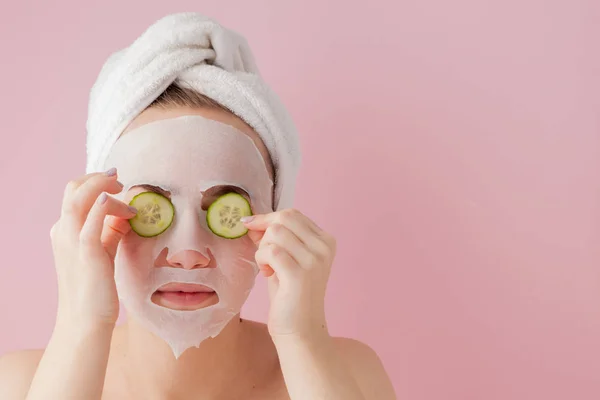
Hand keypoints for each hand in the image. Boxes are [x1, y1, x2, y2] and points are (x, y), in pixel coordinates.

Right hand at [50, 168, 135, 329]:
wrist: (85, 319)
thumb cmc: (95, 286)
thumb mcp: (102, 251)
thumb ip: (110, 231)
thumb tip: (124, 214)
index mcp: (64, 230)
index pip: (75, 193)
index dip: (96, 183)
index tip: (118, 185)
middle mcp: (63, 232)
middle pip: (73, 190)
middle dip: (98, 178)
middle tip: (120, 182)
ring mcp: (71, 242)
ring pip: (78, 200)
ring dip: (101, 187)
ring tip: (122, 189)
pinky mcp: (87, 254)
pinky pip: (90, 224)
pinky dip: (100, 208)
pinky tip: (112, 201)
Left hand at [243, 209, 336, 341]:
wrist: (300, 331)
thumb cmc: (291, 295)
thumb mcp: (284, 260)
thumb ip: (273, 239)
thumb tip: (252, 221)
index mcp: (325, 241)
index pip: (292, 214)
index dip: (268, 218)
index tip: (251, 226)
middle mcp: (323, 248)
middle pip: (284, 218)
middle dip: (264, 232)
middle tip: (262, 254)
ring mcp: (314, 260)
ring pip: (275, 233)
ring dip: (262, 249)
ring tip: (267, 267)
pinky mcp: (300, 274)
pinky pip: (271, 251)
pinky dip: (262, 260)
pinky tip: (267, 274)